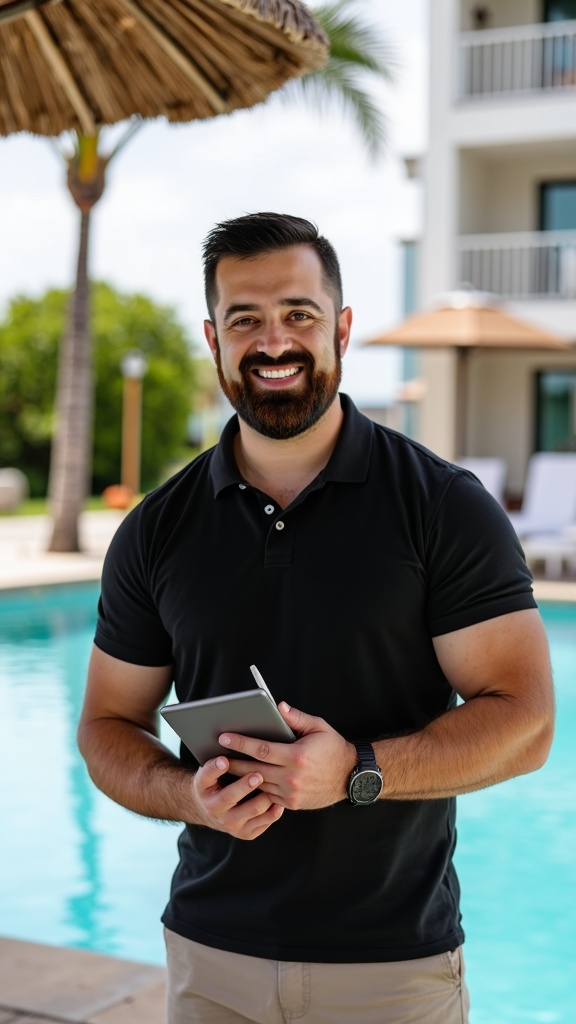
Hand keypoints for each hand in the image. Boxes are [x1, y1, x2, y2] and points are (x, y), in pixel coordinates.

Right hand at [192, 756, 283, 839]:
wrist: (214, 809)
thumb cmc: (219, 780)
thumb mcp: (213, 768)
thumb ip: (221, 757)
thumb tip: (238, 737)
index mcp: (202, 787)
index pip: (207, 776)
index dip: (215, 768)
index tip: (224, 759)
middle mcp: (213, 807)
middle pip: (229, 796)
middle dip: (245, 785)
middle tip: (258, 774)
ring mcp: (230, 823)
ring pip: (253, 809)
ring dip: (265, 796)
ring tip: (276, 783)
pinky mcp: (245, 833)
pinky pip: (264, 822)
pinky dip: (274, 810)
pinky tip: (280, 798)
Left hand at [219, 703, 356, 810]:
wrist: (351, 777)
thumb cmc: (334, 748)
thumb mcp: (319, 727)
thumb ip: (297, 717)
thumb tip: (277, 706)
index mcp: (296, 756)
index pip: (261, 749)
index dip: (240, 743)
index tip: (223, 737)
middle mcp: (292, 777)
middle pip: (253, 770)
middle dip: (232, 762)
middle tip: (213, 756)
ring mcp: (291, 794)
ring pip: (258, 785)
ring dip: (239, 777)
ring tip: (224, 768)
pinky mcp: (291, 804)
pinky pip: (267, 796)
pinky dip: (255, 789)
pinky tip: (242, 782)